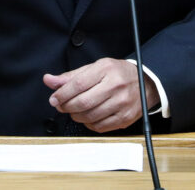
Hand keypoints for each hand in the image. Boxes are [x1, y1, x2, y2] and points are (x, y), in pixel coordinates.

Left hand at [43, 58, 159, 132]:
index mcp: (106, 70)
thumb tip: (49, 80)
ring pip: (90, 116)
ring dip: (76, 116)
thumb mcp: (94, 68)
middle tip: (61, 105)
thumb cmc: (117, 74)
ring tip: (74, 110)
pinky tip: (87, 117)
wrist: (145, 82)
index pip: (78, 84)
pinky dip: (88, 124)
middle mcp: (115, 86)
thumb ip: (71, 76)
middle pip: (83, 102)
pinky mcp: (125, 118)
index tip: (54, 98)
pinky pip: (100, 127)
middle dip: (66, 106)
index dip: (62, 93)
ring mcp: (122, 104)